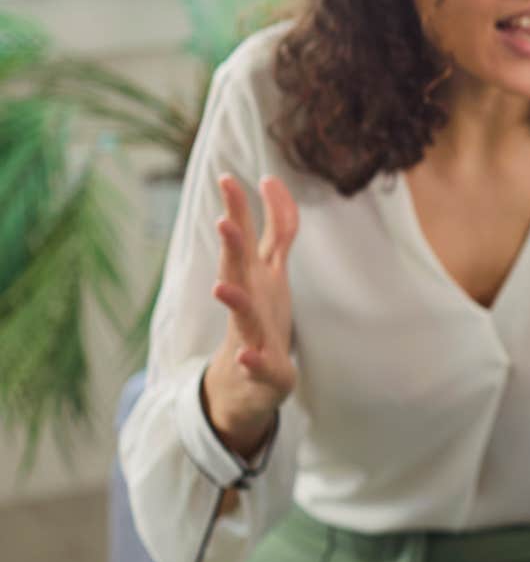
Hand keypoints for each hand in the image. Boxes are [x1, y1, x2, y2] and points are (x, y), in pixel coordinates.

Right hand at [201, 174, 297, 457]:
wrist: (249, 383)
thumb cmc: (260, 318)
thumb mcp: (271, 271)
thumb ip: (276, 231)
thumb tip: (272, 184)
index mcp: (257, 276)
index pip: (260, 236)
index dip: (257, 209)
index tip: (249, 178)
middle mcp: (248, 299)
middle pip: (240, 269)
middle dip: (233, 246)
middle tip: (223, 221)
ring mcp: (251, 332)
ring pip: (241, 314)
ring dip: (232, 300)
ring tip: (220, 288)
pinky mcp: (260, 367)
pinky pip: (254, 363)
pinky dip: (250, 360)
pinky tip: (245, 357)